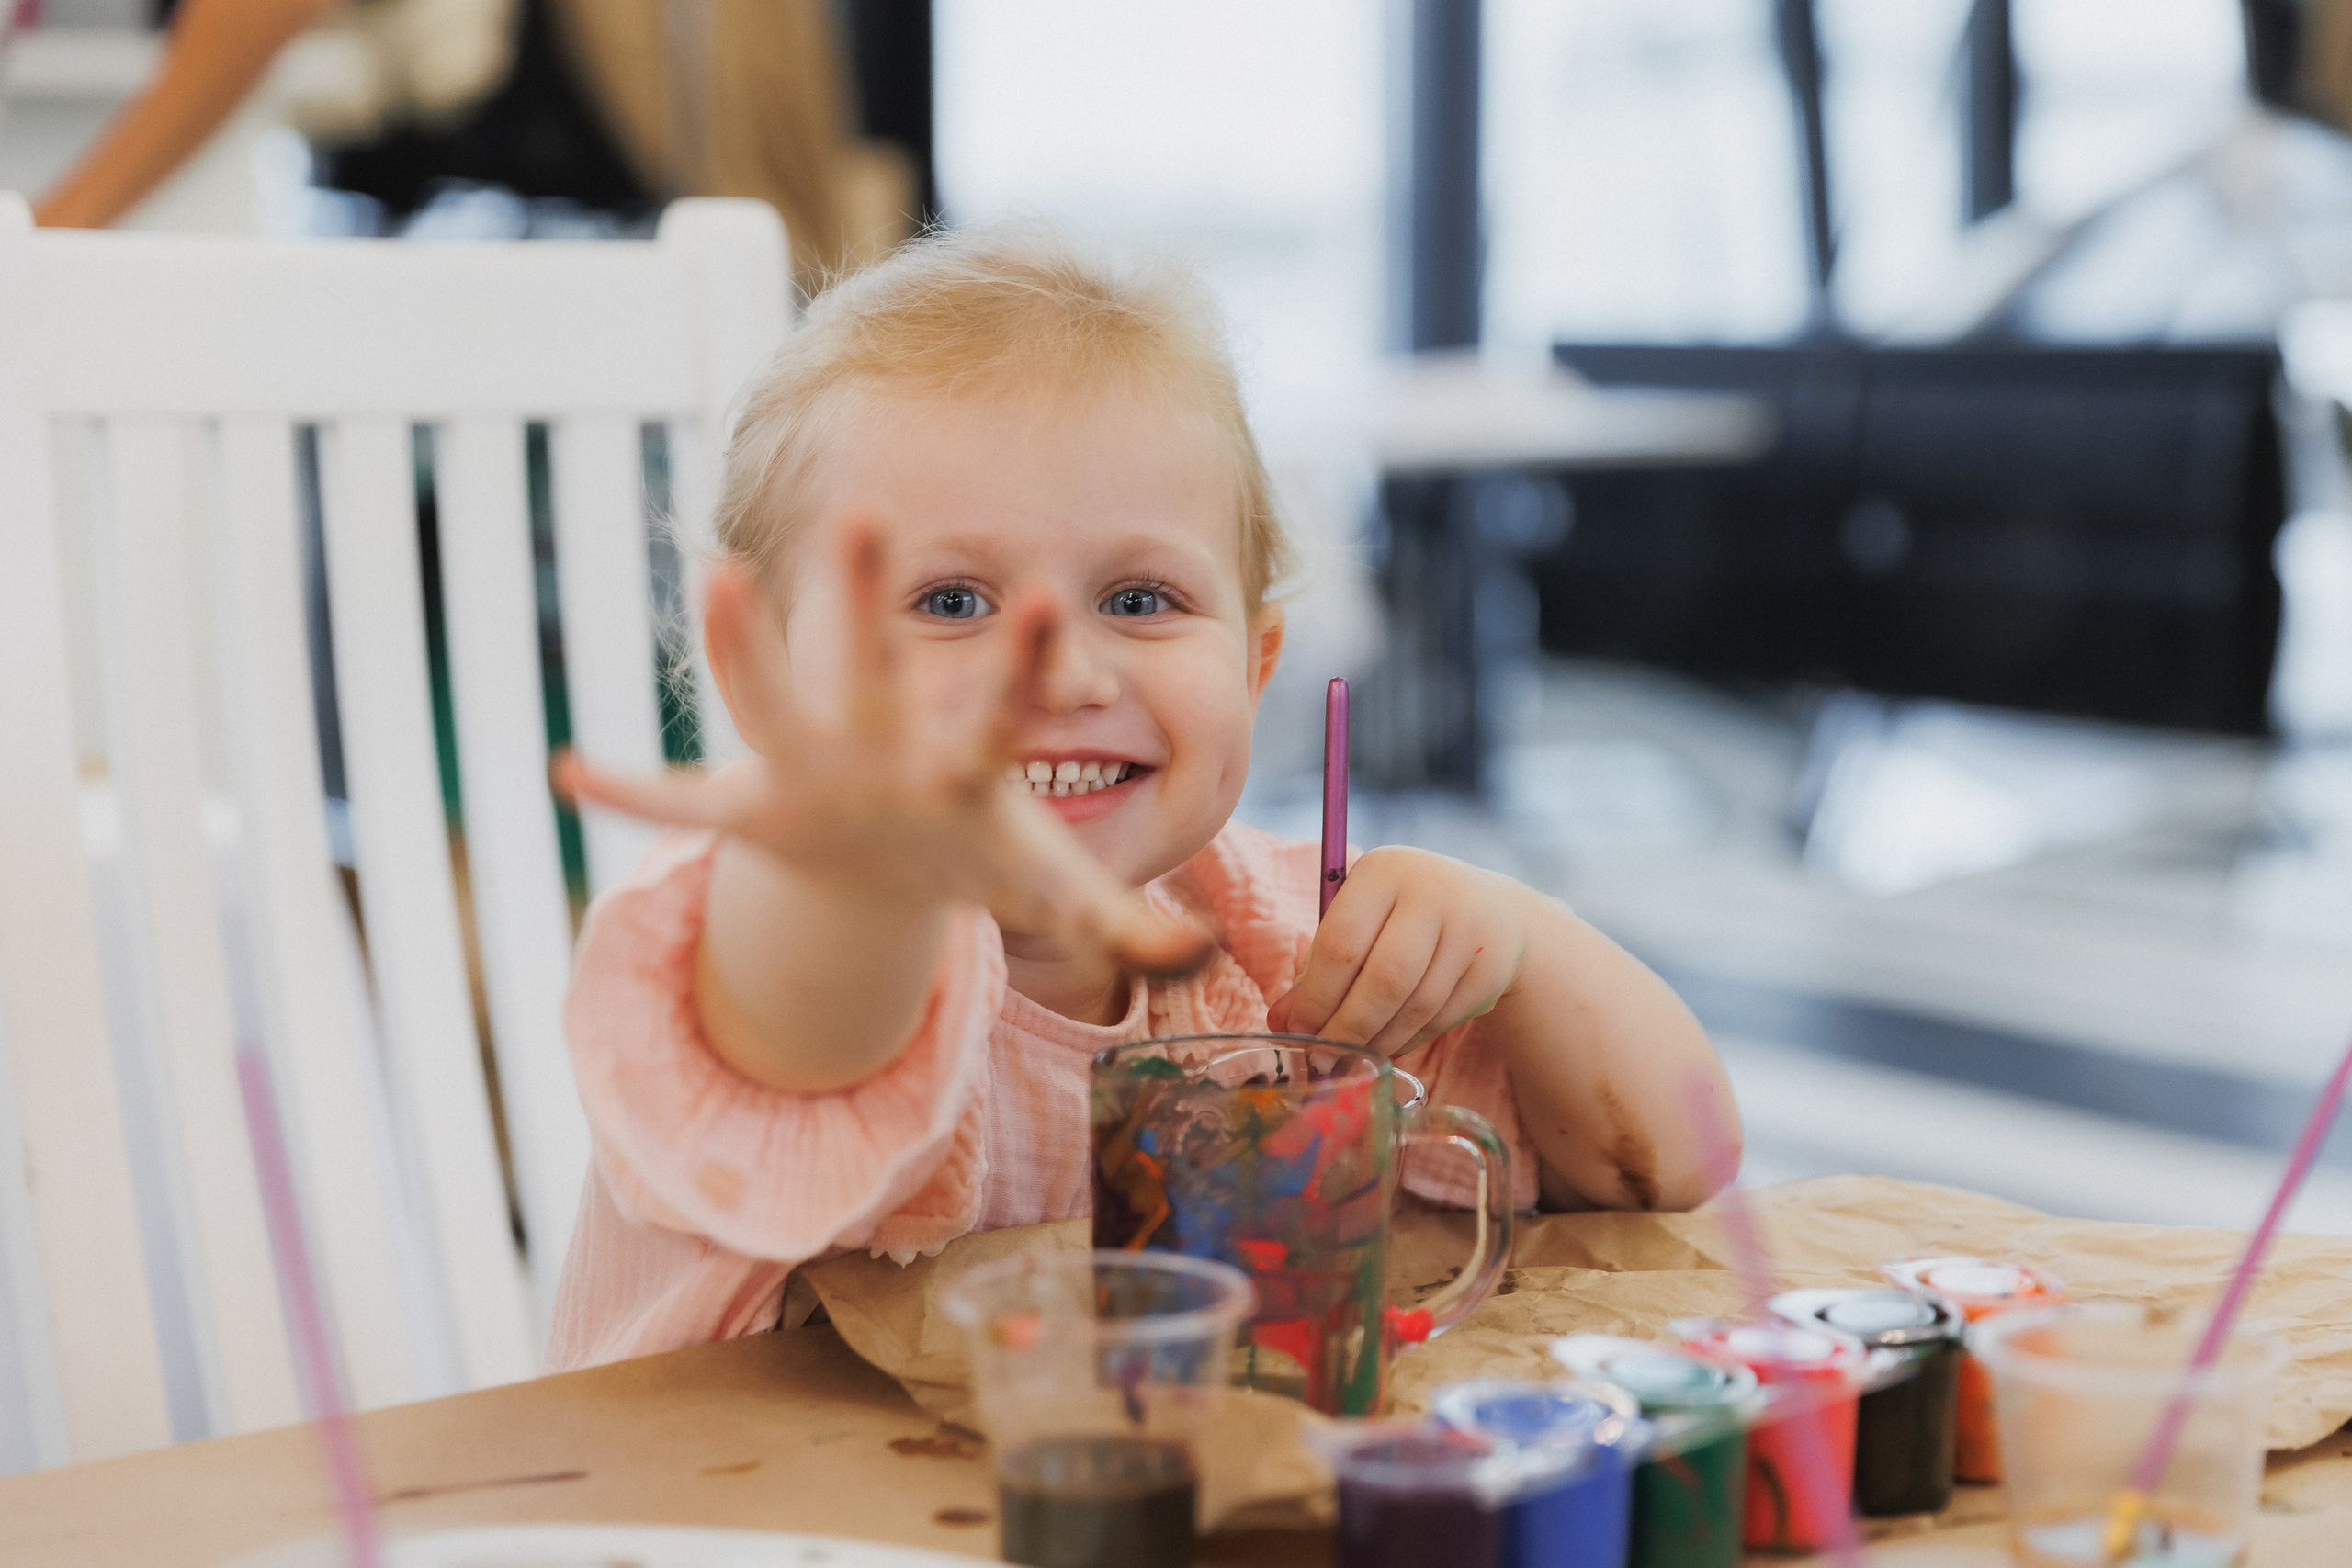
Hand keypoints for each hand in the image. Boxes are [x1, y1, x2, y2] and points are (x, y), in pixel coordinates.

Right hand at [554, 522, 1209, 978]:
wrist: (894, 865)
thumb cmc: (981, 852)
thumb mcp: (1051, 890)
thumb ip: (1123, 922)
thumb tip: (1197, 955)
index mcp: (964, 763)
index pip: (1006, 704)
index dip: (1029, 657)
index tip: (1049, 595)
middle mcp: (881, 742)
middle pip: (876, 664)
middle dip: (868, 602)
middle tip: (866, 516)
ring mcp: (812, 766)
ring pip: (771, 700)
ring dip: (740, 649)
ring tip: (714, 579)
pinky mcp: (755, 807)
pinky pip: (684, 806)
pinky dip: (631, 794)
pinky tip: (572, 772)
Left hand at [1264, 847, 1527, 1055]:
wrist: (1489, 910)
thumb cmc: (1401, 916)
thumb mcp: (1359, 921)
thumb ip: (1317, 969)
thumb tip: (1282, 1022)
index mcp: (1384, 871)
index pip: (1342, 943)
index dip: (1316, 996)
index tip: (1297, 1030)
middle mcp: (1432, 893)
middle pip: (1385, 979)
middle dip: (1347, 1027)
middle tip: (1322, 1058)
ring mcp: (1469, 930)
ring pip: (1415, 1005)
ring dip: (1378, 1040)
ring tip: (1352, 1057)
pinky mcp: (1491, 968)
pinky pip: (1441, 1019)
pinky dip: (1408, 1040)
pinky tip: (1386, 1046)